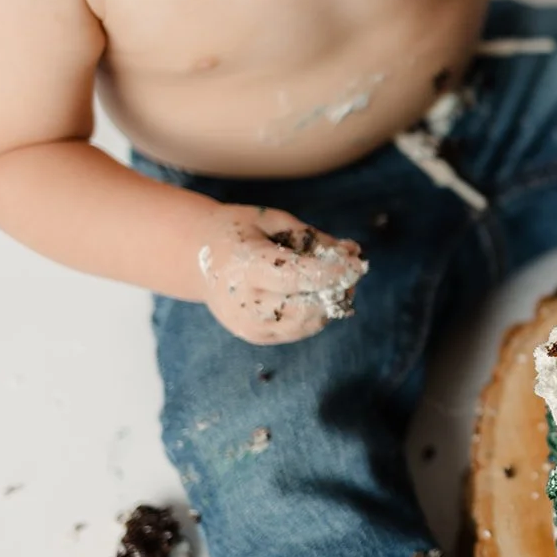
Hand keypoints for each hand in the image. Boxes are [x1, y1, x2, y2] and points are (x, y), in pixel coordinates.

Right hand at [196, 205, 368, 345]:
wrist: (197, 259)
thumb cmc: (240, 232)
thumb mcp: (272, 220)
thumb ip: (312, 237)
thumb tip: (352, 252)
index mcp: (244, 268)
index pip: (297, 277)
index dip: (333, 272)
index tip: (359, 263)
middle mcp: (245, 303)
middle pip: (308, 305)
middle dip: (338, 287)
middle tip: (352, 267)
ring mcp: (250, 325)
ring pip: (310, 322)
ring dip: (332, 300)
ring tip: (335, 277)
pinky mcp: (257, 336)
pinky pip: (302, 328)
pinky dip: (318, 310)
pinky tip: (317, 290)